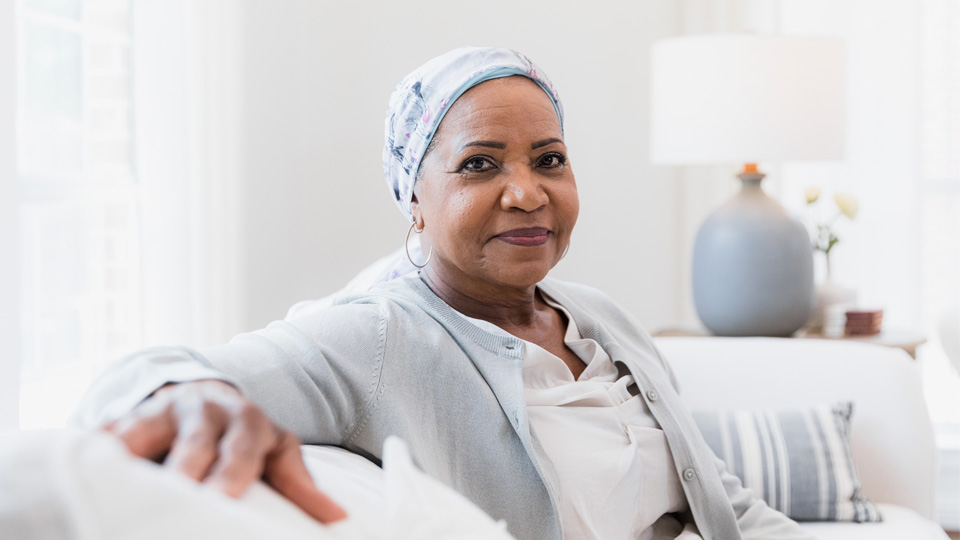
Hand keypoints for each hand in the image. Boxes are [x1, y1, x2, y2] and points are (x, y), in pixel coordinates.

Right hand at [103, 380, 346, 522]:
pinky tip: (84, 470)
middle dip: (182, 472)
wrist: (207, 396)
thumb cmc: (246, 437)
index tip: (220, 500)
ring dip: (131, 457)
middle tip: (175, 498)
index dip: (230, 474)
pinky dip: (96, 450)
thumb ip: (299, 486)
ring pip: (144, 433)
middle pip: (192, 443)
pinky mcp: (127, 418)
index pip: (241, 450)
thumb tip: (339, 522)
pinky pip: (108, 433)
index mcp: (248, 421)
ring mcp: (163, 410)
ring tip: (118, 487)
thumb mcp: (278, 453)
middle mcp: (206, 410)